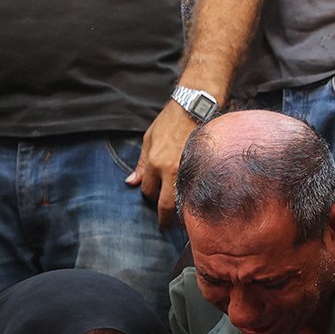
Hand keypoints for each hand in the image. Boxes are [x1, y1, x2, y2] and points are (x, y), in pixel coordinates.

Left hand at [127, 103, 197, 228]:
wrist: (195, 107)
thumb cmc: (170, 121)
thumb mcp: (149, 140)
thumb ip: (141, 164)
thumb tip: (131, 183)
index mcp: (155, 163)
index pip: (148, 191)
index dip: (150, 196)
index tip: (154, 198)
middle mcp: (171, 170)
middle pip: (165, 204)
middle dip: (164, 218)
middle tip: (165, 227)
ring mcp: (189, 171)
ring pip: (183, 202)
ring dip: (181, 214)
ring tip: (181, 222)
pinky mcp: (203, 169)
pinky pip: (196, 192)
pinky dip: (194, 201)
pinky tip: (195, 207)